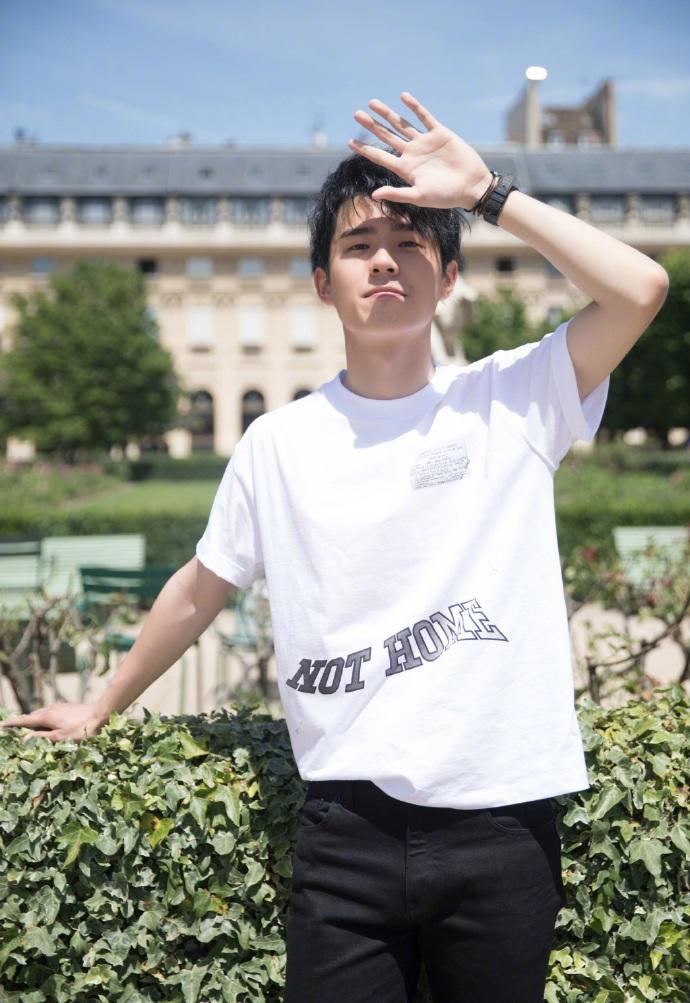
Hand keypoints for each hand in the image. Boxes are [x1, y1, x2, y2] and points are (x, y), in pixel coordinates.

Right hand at [0, 702, 106, 742]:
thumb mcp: (60, 738)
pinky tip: (48, 727)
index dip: (11, 724)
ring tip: (29, 732)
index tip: (1, 725)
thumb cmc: (81, 730)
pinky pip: (49, 714)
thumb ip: (41, 738)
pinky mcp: (65, 707)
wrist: (101, 714)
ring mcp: (58, 707)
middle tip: (13, 731)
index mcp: (45, 717)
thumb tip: (24, 739)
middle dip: (22, 724)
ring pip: (41, 715)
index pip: (23, 720)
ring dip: (34, 722)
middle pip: (31, 717)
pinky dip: (44, 720)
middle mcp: (49, 709)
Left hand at [348, 91, 492, 212]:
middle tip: (356, 114)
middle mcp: (412, 153)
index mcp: (405, 169)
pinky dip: (414, 107)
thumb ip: (397, 193)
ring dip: (388, 114)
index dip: (365, 149)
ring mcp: (425, 142)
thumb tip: (373, 194)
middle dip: (371, 126)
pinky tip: (403, 97)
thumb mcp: (419, 196)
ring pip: (402, 124)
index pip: (380, 156)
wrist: (471, 186)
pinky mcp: (439, 133)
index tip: (350, 141)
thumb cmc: (446, 196)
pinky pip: (424, 117)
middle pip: (387, 136)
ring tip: (373, 103)